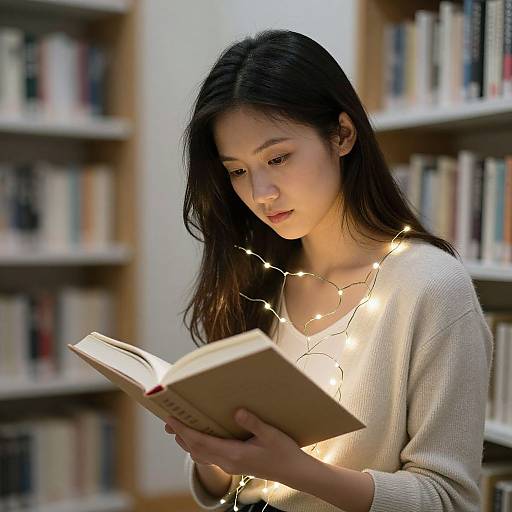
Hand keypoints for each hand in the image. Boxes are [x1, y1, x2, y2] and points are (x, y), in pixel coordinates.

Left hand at [164, 408, 307, 482]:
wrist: (294, 472)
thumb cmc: (283, 453)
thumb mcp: (270, 434)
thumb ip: (253, 423)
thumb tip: (236, 412)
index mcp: (234, 454)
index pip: (201, 442)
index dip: (184, 430)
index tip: (171, 419)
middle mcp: (228, 462)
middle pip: (195, 450)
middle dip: (180, 435)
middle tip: (169, 421)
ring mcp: (230, 465)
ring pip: (201, 455)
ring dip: (187, 442)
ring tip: (178, 429)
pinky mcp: (234, 464)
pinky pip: (209, 456)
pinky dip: (198, 447)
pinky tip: (200, 438)